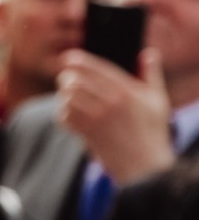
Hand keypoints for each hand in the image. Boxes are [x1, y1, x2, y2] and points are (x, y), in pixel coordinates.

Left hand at [56, 47, 175, 185]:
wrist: (143, 166)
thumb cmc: (152, 131)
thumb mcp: (157, 100)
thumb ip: (151, 74)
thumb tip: (147, 53)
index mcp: (126, 91)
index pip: (97, 69)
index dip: (79, 61)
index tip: (68, 58)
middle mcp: (110, 104)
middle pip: (76, 83)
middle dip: (66, 78)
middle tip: (65, 78)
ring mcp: (97, 120)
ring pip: (68, 99)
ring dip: (63, 95)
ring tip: (66, 94)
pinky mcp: (87, 135)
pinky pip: (66, 118)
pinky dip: (62, 113)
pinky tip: (68, 111)